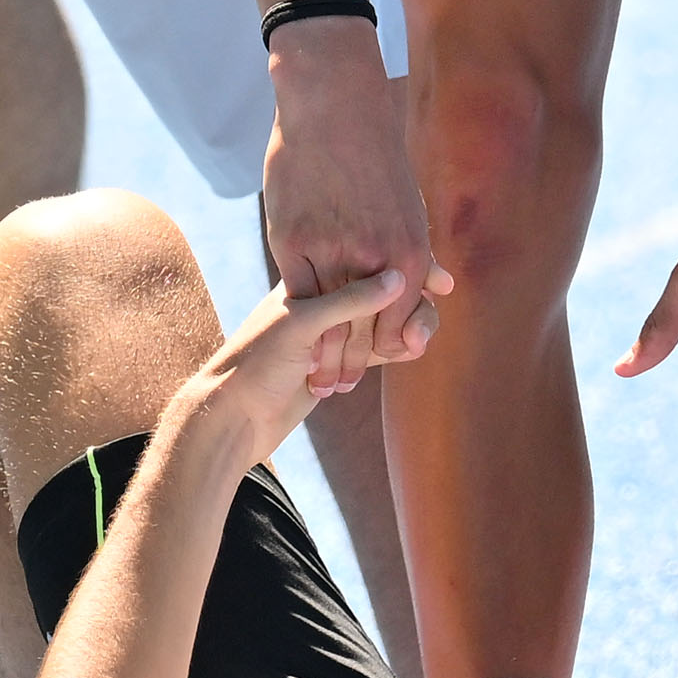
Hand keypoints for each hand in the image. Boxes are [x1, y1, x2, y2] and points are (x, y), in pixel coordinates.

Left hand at [207, 265, 420, 452]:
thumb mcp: (301, 323)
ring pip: (390, 320)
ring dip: (410, 328)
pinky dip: (400, 348)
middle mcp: (331, 298)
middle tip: (427, 321)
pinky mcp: (343, 362)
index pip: (374, 259)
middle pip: (390, 290)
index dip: (409, 267)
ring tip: (415, 345)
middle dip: (416, 302)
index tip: (443, 281)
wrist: (233, 418)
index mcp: (316, 276)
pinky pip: (382, 349)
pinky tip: (410, 352)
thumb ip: (348, 300)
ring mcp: (339, 331)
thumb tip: (399, 277)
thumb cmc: (256, 362)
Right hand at [263, 18, 451, 395]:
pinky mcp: (293, 240)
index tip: (373, 370)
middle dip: (351, 365)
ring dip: (322, 354)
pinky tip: (292, 338)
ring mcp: (331, 250)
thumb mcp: (408, 206)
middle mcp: (374, 257)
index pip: (399, 321)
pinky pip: (297, 292)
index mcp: (408, 250)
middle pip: (363, 330)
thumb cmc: (375, 158)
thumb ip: (423, 254)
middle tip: (335, 389)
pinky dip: (298, 321)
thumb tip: (444, 289)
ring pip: (327, 320)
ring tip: (313, 376)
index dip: (385, 351)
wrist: (334, 108)